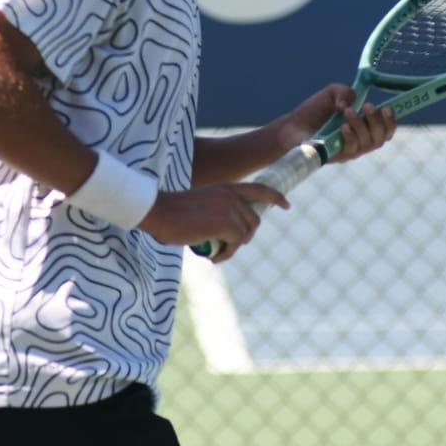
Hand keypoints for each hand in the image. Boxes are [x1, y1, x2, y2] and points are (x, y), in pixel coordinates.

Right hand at [138, 183, 289, 262]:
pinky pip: (236, 244)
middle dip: (244, 237)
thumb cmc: (174, 211)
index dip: (276, 197)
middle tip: (225, 246)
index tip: (286, 206)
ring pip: (245, 235)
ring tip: (216, 252)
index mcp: (227, 187)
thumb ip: (220, 209)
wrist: (159, 211)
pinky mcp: (224, 224)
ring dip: (233, 248)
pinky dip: (226, 254)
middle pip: (254, 222)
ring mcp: (230, 209)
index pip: (260, 188)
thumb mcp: (204, 203)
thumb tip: (232, 231)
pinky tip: (213, 257)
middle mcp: (232, 196)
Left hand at [279, 83, 395, 163]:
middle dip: (377, 121)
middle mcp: (360, 141)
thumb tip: (350, 104)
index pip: (386, 130)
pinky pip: (352, 150)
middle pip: (381, 138)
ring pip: (368, 143)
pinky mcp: (338, 157)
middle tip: (366, 106)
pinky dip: (351, 136)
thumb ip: (344, 92)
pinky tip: (343, 126)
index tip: (387, 107)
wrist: (292, 126)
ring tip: (347, 111)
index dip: (391, 121)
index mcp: (364, 127)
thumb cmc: (314, 111)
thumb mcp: (331, 94)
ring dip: (361, 125)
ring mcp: (350, 151)